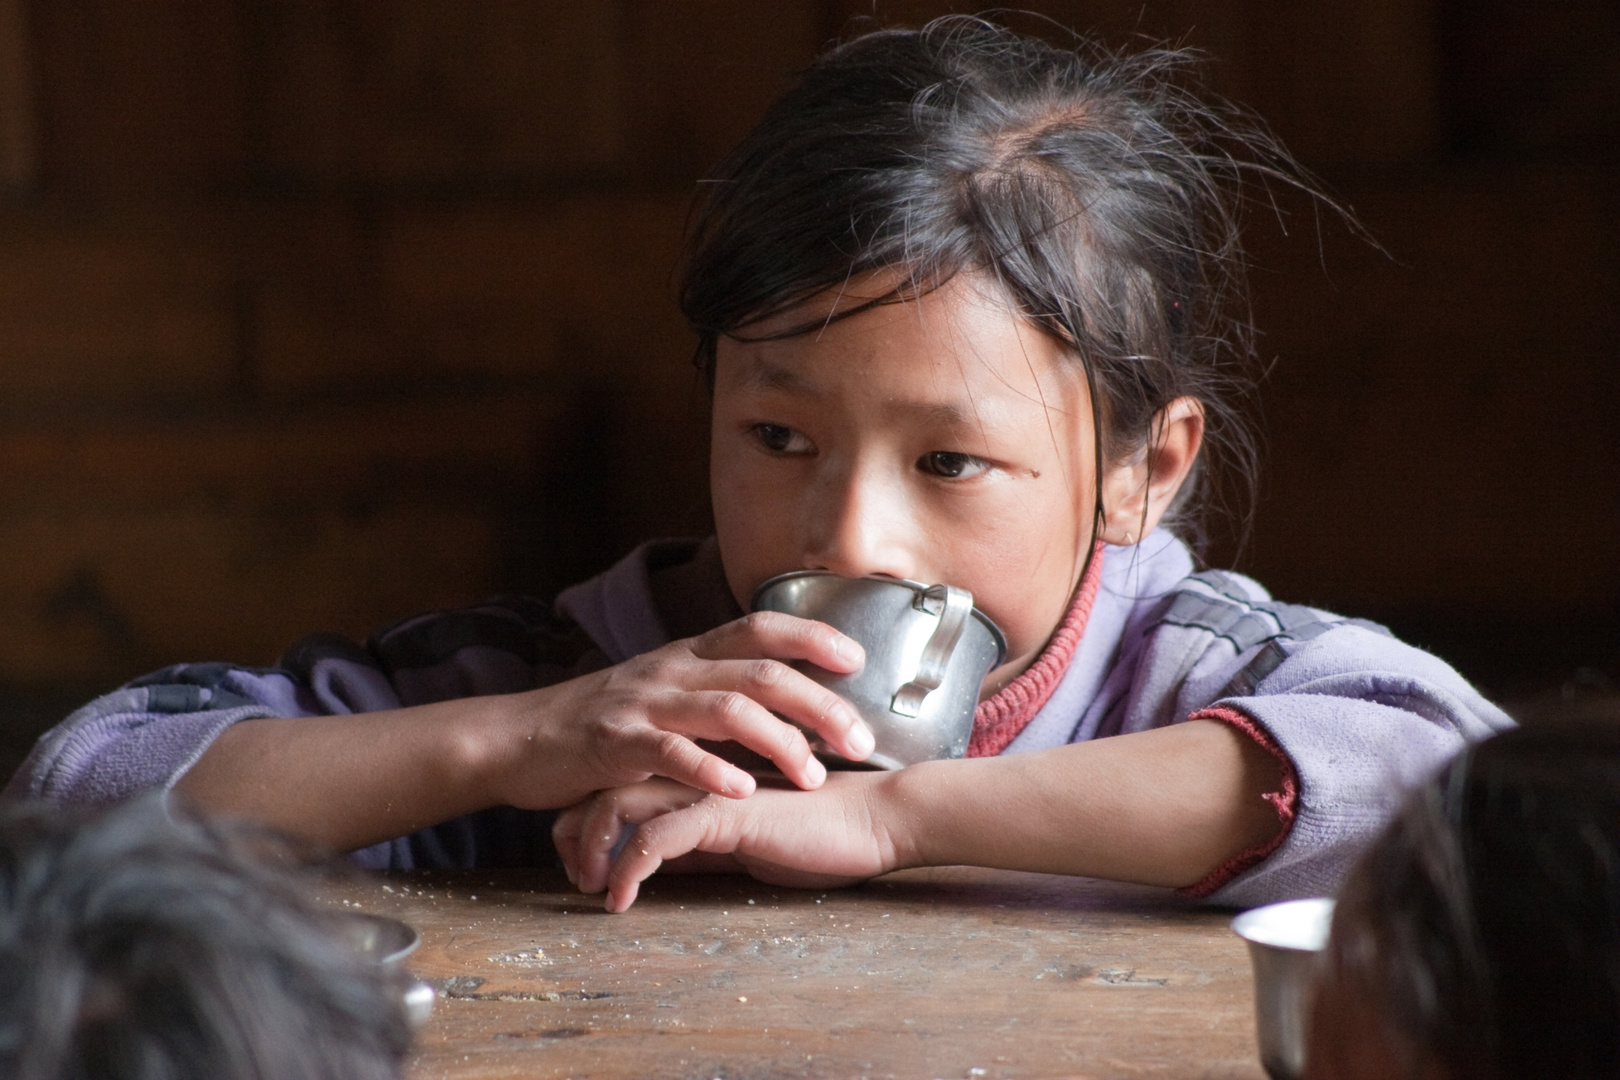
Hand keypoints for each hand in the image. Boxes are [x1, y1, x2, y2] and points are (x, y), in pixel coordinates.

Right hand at [485, 612, 874, 809]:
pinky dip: (711, 771)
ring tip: (814, 776)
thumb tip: (782, 710)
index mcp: (688, 654)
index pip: (761, 626)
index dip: (813, 634)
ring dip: (780, 742)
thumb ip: (713, 694)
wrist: (518, 738)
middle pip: (763, 672)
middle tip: (861, 738)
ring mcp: (645, 703)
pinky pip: (671, 753)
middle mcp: (673, 669)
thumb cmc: (601, 723)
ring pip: (728, 709)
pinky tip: (743, 792)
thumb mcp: (661, 692)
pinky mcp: (616, 743)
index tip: (859, 658)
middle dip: (820, 703)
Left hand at [552, 772, 904, 911]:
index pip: (619, 780)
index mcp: (699, 766)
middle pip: (602, 785)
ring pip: (617, 804)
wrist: (877, 821)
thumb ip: (701, 842)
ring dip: (591, 850)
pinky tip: (622, 899)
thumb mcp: (742, 840)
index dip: (588, 819)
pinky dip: (629, 869)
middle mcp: (696, 766)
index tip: (584, 865)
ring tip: (591, 889)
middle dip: (573, 833)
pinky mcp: (726, 811)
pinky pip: (657, 837)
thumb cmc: (821, 831)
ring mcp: (708, 785)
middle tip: (575, 878)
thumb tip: (660, 864)